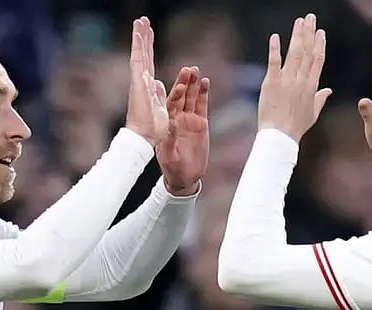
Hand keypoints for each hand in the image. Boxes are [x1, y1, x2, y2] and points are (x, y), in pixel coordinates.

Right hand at [124, 17, 168, 145]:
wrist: (143, 137)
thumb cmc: (151, 128)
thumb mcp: (161, 107)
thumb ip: (159, 93)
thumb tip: (159, 82)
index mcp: (149, 86)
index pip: (149, 62)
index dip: (149, 48)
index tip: (149, 34)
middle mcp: (142, 81)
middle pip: (144, 54)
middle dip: (144, 37)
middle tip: (142, 20)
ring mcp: (139, 80)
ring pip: (140, 54)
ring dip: (140, 36)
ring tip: (140, 20)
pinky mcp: (138, 82)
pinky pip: (138, 60)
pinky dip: (138, 46)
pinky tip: (139, 33)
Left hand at [156, 66, 209, 195]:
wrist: (185, 177)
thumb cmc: (172, 168)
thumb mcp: (169, 156)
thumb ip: (169, 140)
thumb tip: (171, 124)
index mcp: (166, 125)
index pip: (169, 106)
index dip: (175, 95)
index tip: (180, 86)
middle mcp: (176, 119)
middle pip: (180, 97)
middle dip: (184, 83)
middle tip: (188, 70)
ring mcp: (188, 120)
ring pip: (191, 98)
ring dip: (193, 85)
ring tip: (196, 71)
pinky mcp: (200, 124)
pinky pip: (202, 106)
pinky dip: (203, 94)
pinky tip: (206, 82)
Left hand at [257, 14, 332, 141]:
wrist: (280, 136)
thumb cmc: (296, 127)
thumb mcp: (313, 113)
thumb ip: (321, 99)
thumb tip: (329, 90)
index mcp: (312, 86)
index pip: (317, 60)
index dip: (319, 44)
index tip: (320, 32)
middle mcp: (301, 80)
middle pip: (307, 51)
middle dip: (309, 33)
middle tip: (310, 18)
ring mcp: (287, 80)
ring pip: (294, 53)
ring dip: (297, 35)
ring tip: (299, 21)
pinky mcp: (271, 82)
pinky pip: (274, 62)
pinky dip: (275, 49)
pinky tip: (275, 36)